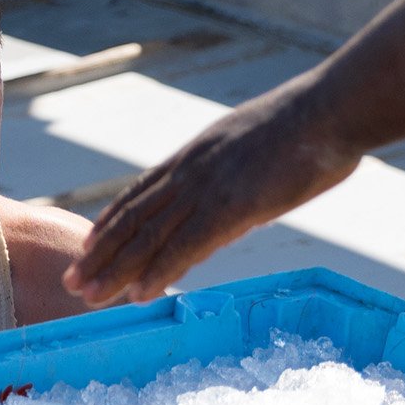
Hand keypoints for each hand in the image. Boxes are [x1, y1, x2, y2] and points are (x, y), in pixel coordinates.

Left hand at [66, 82, 360, 305]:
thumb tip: (235, 203)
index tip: (88, 244)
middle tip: (71, 280)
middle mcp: (191, 171)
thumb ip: (234, 174)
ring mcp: (209, 188)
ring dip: (116, 269)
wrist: (333, 109)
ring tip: (88, 296)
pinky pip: (188, 245)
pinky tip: (140, 295)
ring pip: (149, 235)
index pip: (140, 193)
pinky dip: (160, 271)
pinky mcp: (233, 206)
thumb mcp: (255, 146)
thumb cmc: (311, 126)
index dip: (111, 222)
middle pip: (133, 218)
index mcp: (195, 155)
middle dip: (99, 252)